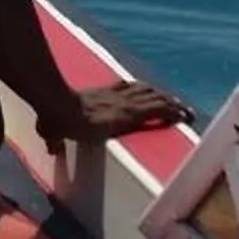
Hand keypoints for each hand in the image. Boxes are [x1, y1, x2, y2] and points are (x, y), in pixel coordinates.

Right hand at [38, 80, 193, 147]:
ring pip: (156, 98)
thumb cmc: (54, 116)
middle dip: (162, 97)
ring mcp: (124, 104)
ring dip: (172, 103)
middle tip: (177, 105)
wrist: (61, 108)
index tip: (151, 95)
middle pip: (146, 91)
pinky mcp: (130, 114)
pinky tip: (183, 115)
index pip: (125, 89)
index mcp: (100, 96)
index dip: (140, 92)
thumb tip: (52, 149)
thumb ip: (54, 138)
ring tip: (186, 111)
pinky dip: (172, 111)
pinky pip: (158, 110)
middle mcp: (116, 97)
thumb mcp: (52, 127)